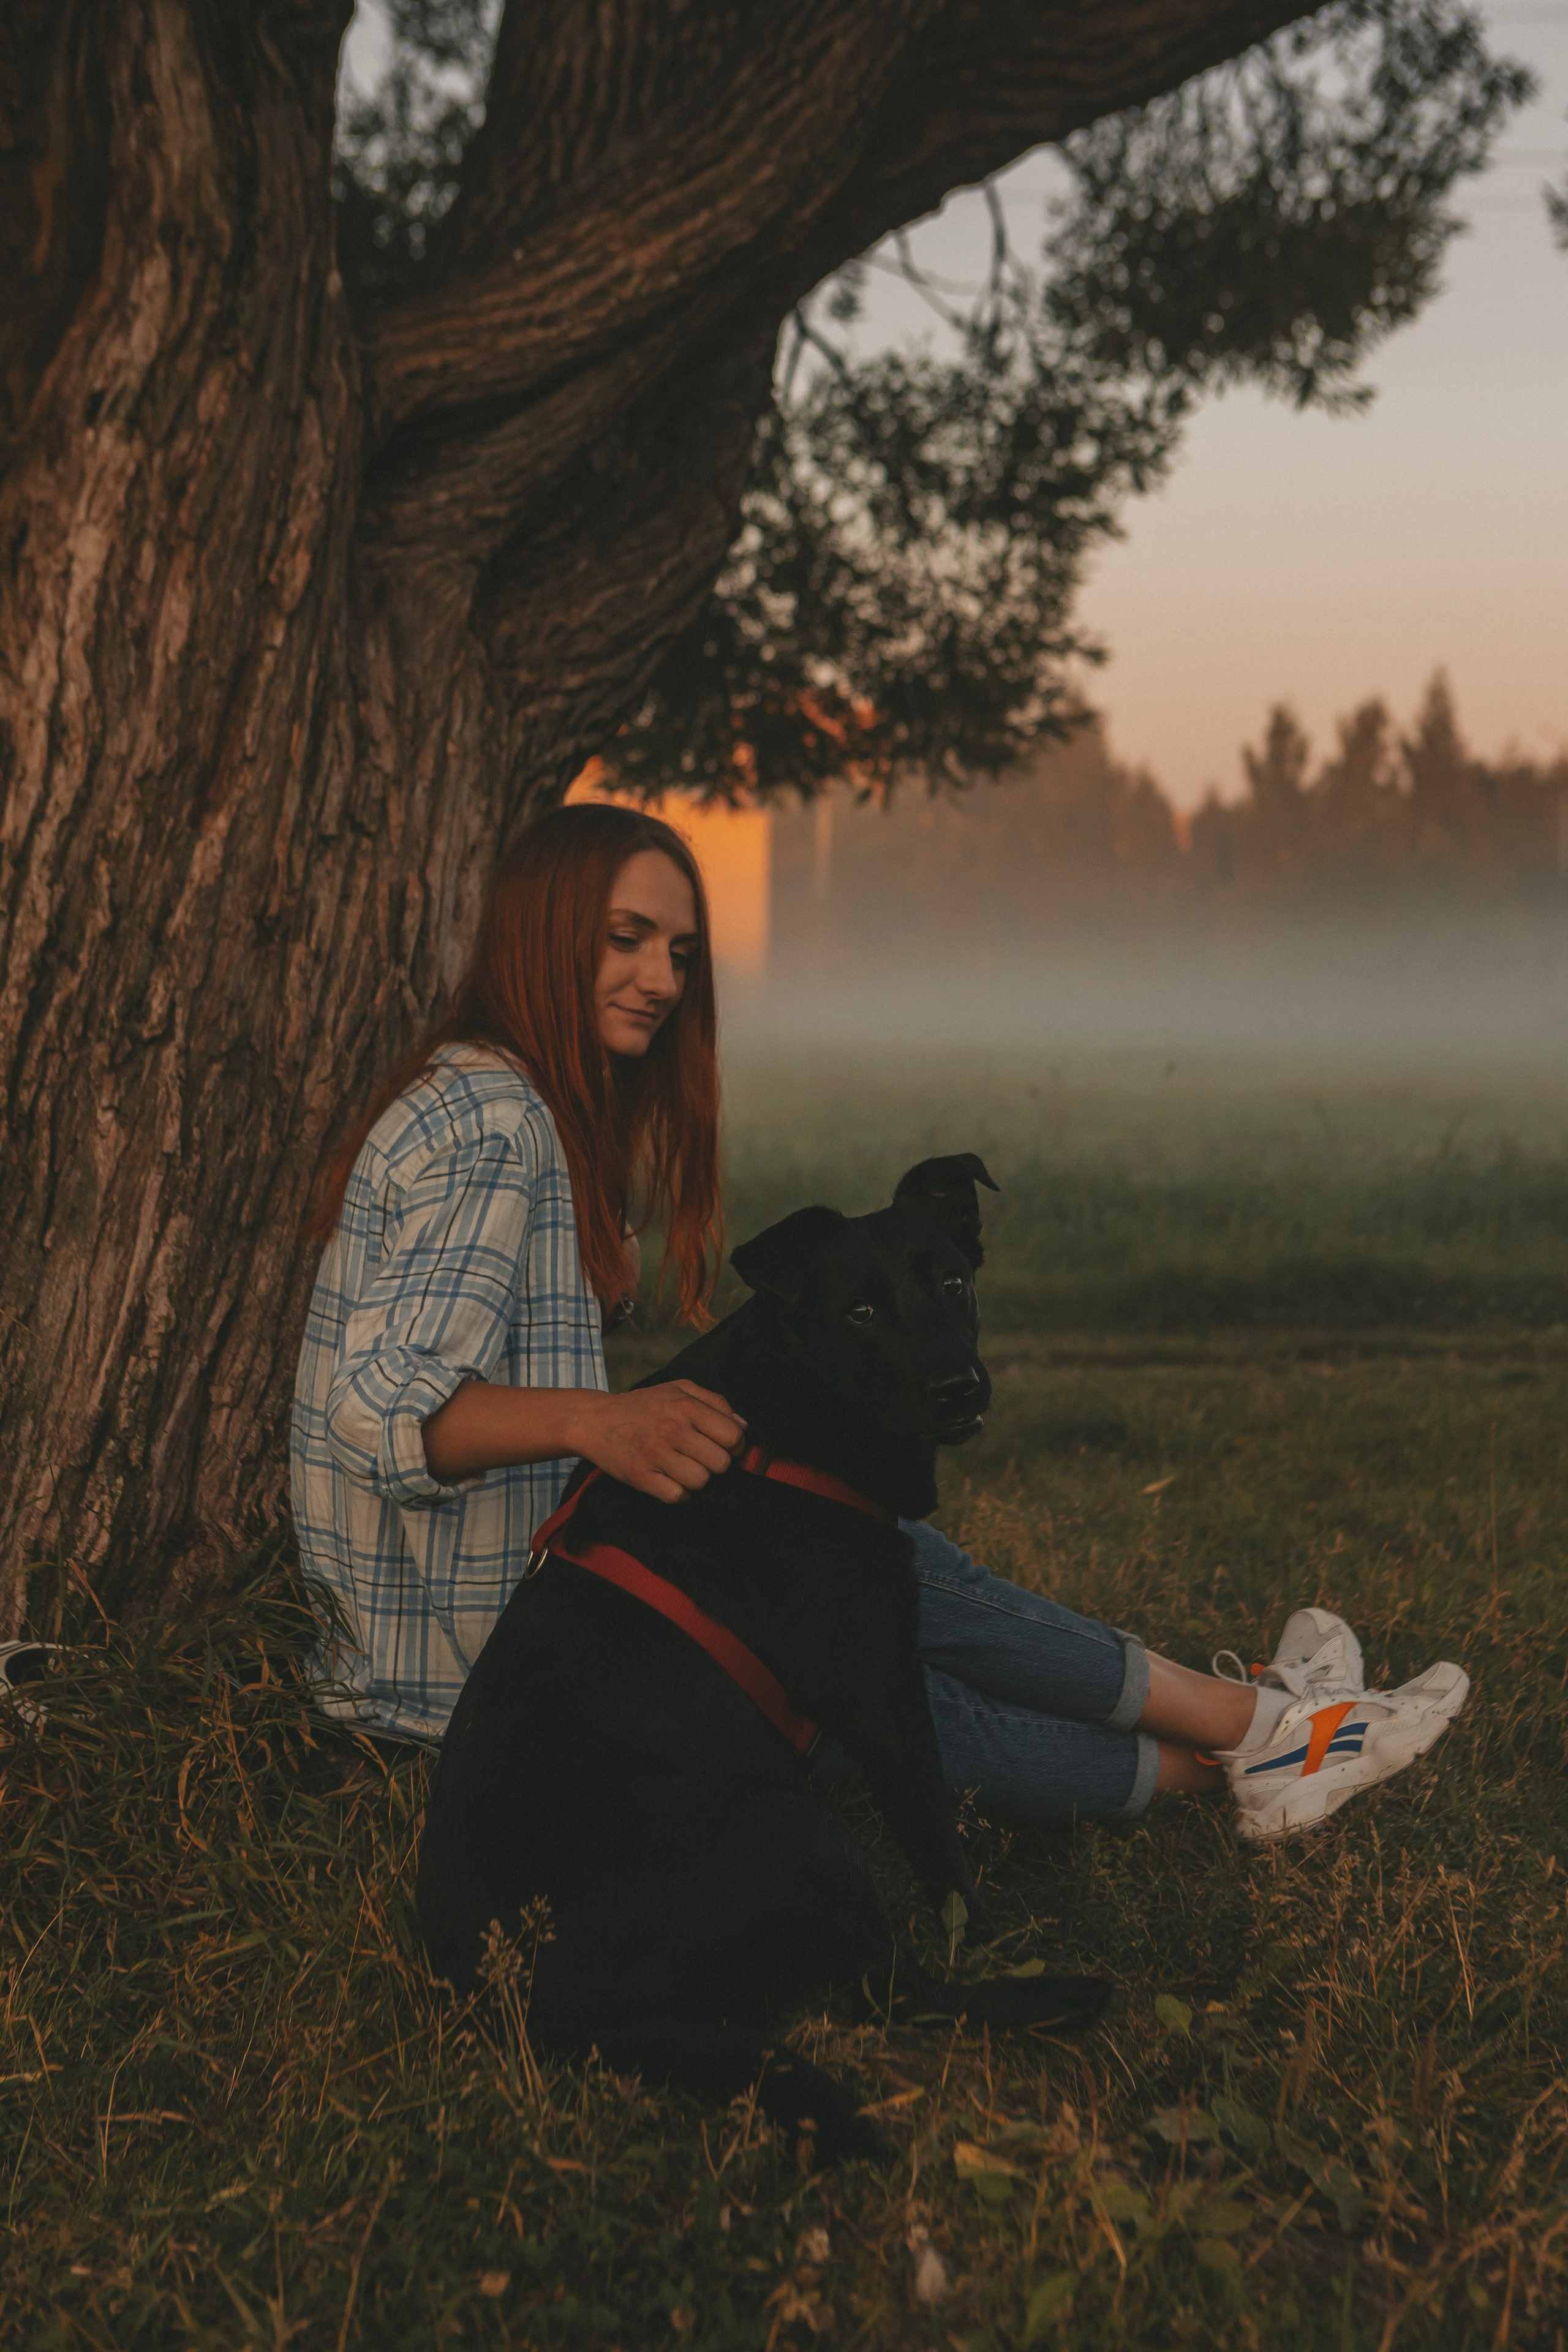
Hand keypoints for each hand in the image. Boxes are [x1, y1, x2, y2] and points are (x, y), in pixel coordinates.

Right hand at [578, 1381, 745, 1503]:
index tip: (722, 1446)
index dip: (734, 1445)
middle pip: (721, 1463)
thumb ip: (714, 1402)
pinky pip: (677, 1496)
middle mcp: (672, 1429)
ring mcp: (655, 1454)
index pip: (733, 1435)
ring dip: (697, 1479)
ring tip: (684, 1469)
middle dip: (716, 1464)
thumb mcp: (678, 1390)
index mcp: (685, 1406)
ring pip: (701, 1482)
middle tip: (701, 1458)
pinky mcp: (640, 1477)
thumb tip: (743, 1426)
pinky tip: (670, 1481)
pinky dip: (678, 1493)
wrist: (595, 1420)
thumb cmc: (643, 1406)